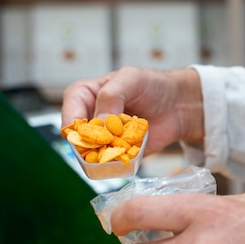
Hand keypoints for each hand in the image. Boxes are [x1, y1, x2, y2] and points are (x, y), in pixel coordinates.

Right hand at [61, 66, 203, 154]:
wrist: (175, 105)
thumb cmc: (151, 85)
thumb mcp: (130, 79)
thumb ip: (111, 96)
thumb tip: (100, 121)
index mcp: (83, 96)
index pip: (69, 114)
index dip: (75, 126)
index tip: (90, 131)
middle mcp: (89, 119)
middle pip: (77, 140)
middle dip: (91, 144)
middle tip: (110, 141)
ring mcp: (102, 138)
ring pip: (91, 156)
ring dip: (105, 155)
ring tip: (123, 145)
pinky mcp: (116, 153)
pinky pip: (110, 164)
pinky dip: (119, 161)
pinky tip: (131, 151)